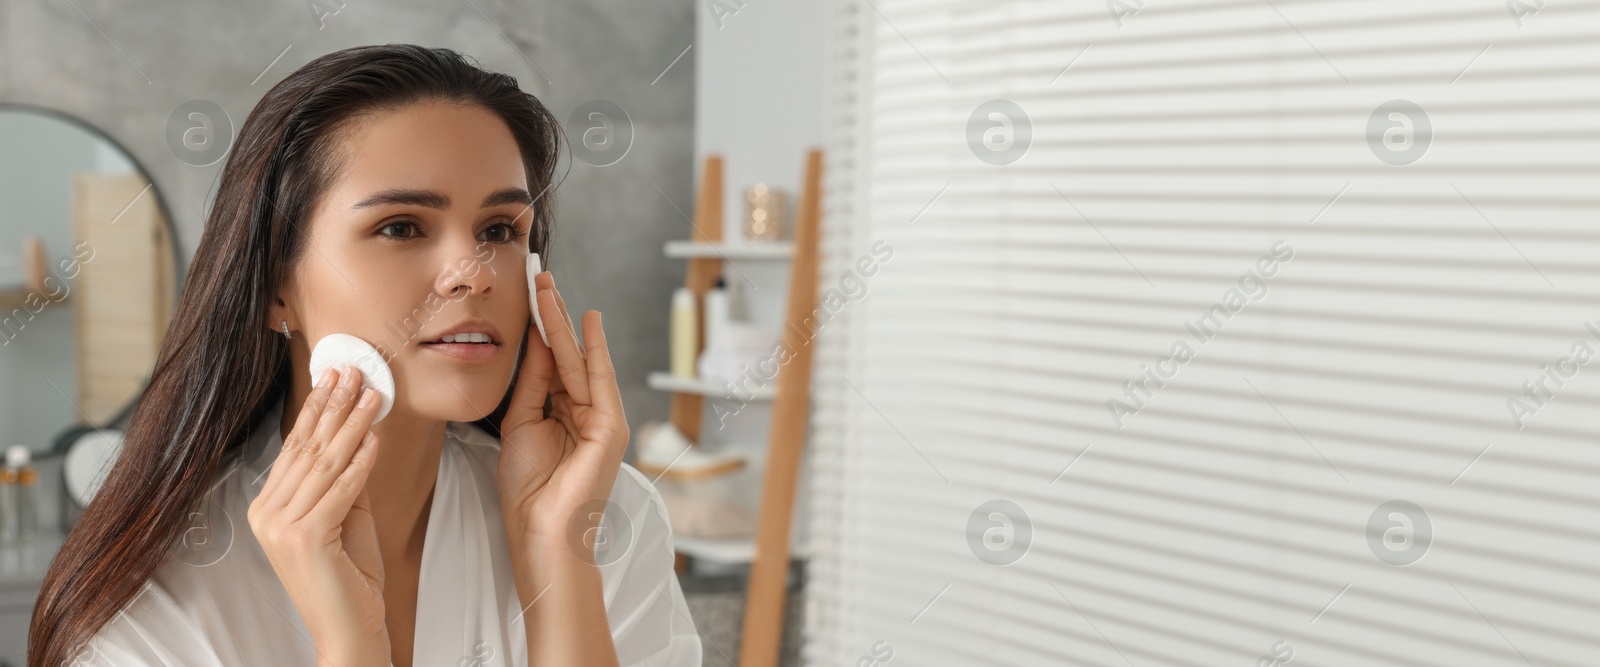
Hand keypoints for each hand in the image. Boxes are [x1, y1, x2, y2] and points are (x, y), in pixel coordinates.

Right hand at [248, 366, 389, 666]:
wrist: (348, 627)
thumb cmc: (349, 576)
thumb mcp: (344, 517)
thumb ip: (343, 481)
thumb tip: (357, 435)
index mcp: (267, 509)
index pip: (294, 448)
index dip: (316, 409)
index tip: (334, 377)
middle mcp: (267, 515)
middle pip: (306, 449)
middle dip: (334, 406)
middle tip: (354, 371)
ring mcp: (281, 528)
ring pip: (324, 464)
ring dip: (352, 425)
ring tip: (373, 395)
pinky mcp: (305, 539)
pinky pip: (339, 490)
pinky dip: (359, 463)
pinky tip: (373, 439)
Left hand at [497, 270, 628, 559]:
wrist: (540, 531)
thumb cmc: (527, 489)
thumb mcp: (520, 423)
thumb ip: (531, 383)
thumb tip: (536, 341)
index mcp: (563, 413)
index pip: (551, 362)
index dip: (539, 328)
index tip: (526, 294)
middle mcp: (585, 411)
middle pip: (567, 354)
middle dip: (551, 314)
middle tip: (538, 277)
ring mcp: (601, 418)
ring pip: (579, 359)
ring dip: (561, 321)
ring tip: (546, 287)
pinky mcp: (610, 426)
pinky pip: (598, 378)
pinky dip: (593, 348)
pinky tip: (585, 319)